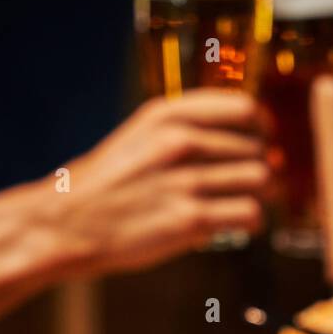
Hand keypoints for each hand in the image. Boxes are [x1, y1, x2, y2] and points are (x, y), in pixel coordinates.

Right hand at [42, 90, 268, 275]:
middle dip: (262, 167)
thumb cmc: (109, 183)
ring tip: (244, 204)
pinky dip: (253, 221)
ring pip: (261, 180)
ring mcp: (185, 181)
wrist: (68, 223)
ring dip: (262, 195)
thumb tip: (250, 133)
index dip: (264, 128)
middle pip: (258, 148)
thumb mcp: (141, 135)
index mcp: (168, 115)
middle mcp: (179, 142)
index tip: (264, 142)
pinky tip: (238, 225)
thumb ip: (187, 128)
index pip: (245, 108)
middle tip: (250, 185)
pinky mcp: (190, 219)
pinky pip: (251, 214)